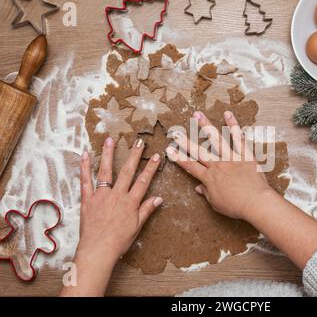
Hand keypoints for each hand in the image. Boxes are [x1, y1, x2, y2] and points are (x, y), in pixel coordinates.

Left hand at [60, 137, 161, 296]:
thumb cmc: (118, 241)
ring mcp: (101, 195)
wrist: (98, 250)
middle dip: (134, 155)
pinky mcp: (88, 199)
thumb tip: (158, 198)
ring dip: (108, 154)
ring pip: (106, 171)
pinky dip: (84, 167)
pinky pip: (85, 181)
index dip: (150, 168)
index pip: (143, 181)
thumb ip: (146, 210)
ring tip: (111, 140)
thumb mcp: (136, 227)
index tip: (156, 156)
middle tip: (139, 142)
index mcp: (130, 202)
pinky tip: (85, 155)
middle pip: (127, 171)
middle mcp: (117, 195)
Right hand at [166, 111, 272, 220]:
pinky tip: (228, 114)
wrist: (256, 202)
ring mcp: (231, 158)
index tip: (169, 150)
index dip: (179, 158)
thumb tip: (198, 188)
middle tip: (176, 132)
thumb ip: (206, 193)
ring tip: (197, 115)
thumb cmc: (236, 206)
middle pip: (198, 151)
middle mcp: (217, 165)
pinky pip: (238, 138)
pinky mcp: (245, 154)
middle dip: (185, 141)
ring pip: (215, 139)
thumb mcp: (216, 204)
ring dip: (205, 126)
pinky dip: (233, 125)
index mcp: (209, 178)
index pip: (190, 166)